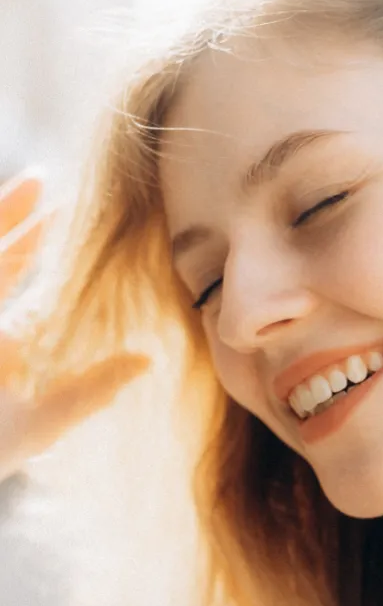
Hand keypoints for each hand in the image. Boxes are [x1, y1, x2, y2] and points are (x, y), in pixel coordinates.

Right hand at [0, 172, 149, 482]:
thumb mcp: (42, 423)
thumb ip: (90, 391)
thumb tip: (146, 361)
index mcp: (7, 342)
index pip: (30, 285)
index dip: (52, 250)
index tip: (86, 216)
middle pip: (3, 260)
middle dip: (22, 220)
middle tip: (58, 185)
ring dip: (5, 217)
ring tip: (35, 182)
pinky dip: (1, 237)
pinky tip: (15, 212)